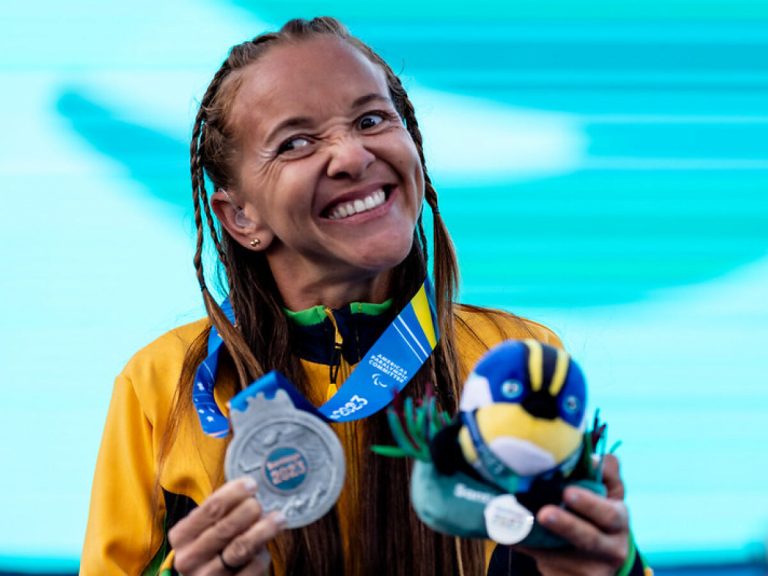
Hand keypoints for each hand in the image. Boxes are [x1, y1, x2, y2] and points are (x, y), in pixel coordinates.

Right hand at [169, 477, 284, 574]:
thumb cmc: (212, 547)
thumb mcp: (207, 528)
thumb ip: (223, 511)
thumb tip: (251, 487)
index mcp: (181, 536)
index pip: (210, 509)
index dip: (234, 494)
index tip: (252, 484)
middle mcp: (189, 559)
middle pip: (225, 528)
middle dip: (249, 511)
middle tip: (262, 504)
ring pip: (240, 549)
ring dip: (263, 530)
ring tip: (278, 519)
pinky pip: (251, 568)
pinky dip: (262, 555)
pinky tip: (265, 549)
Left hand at [518, 455, 629, 575]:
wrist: (601, 560)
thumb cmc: (600, 516)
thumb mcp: (610, 495)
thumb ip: (606, 471)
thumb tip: (592, 455)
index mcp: (618, 522)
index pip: (609, 514)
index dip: (590, 504)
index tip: (568, 492)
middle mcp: (610, 549)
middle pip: (588, 538)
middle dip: (566, 525)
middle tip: (544, 513)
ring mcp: (590, 570)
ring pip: (561, 556)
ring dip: (538, 541)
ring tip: (517, 525)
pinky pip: (546, 565)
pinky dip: (527, 549)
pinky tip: (511, 537)